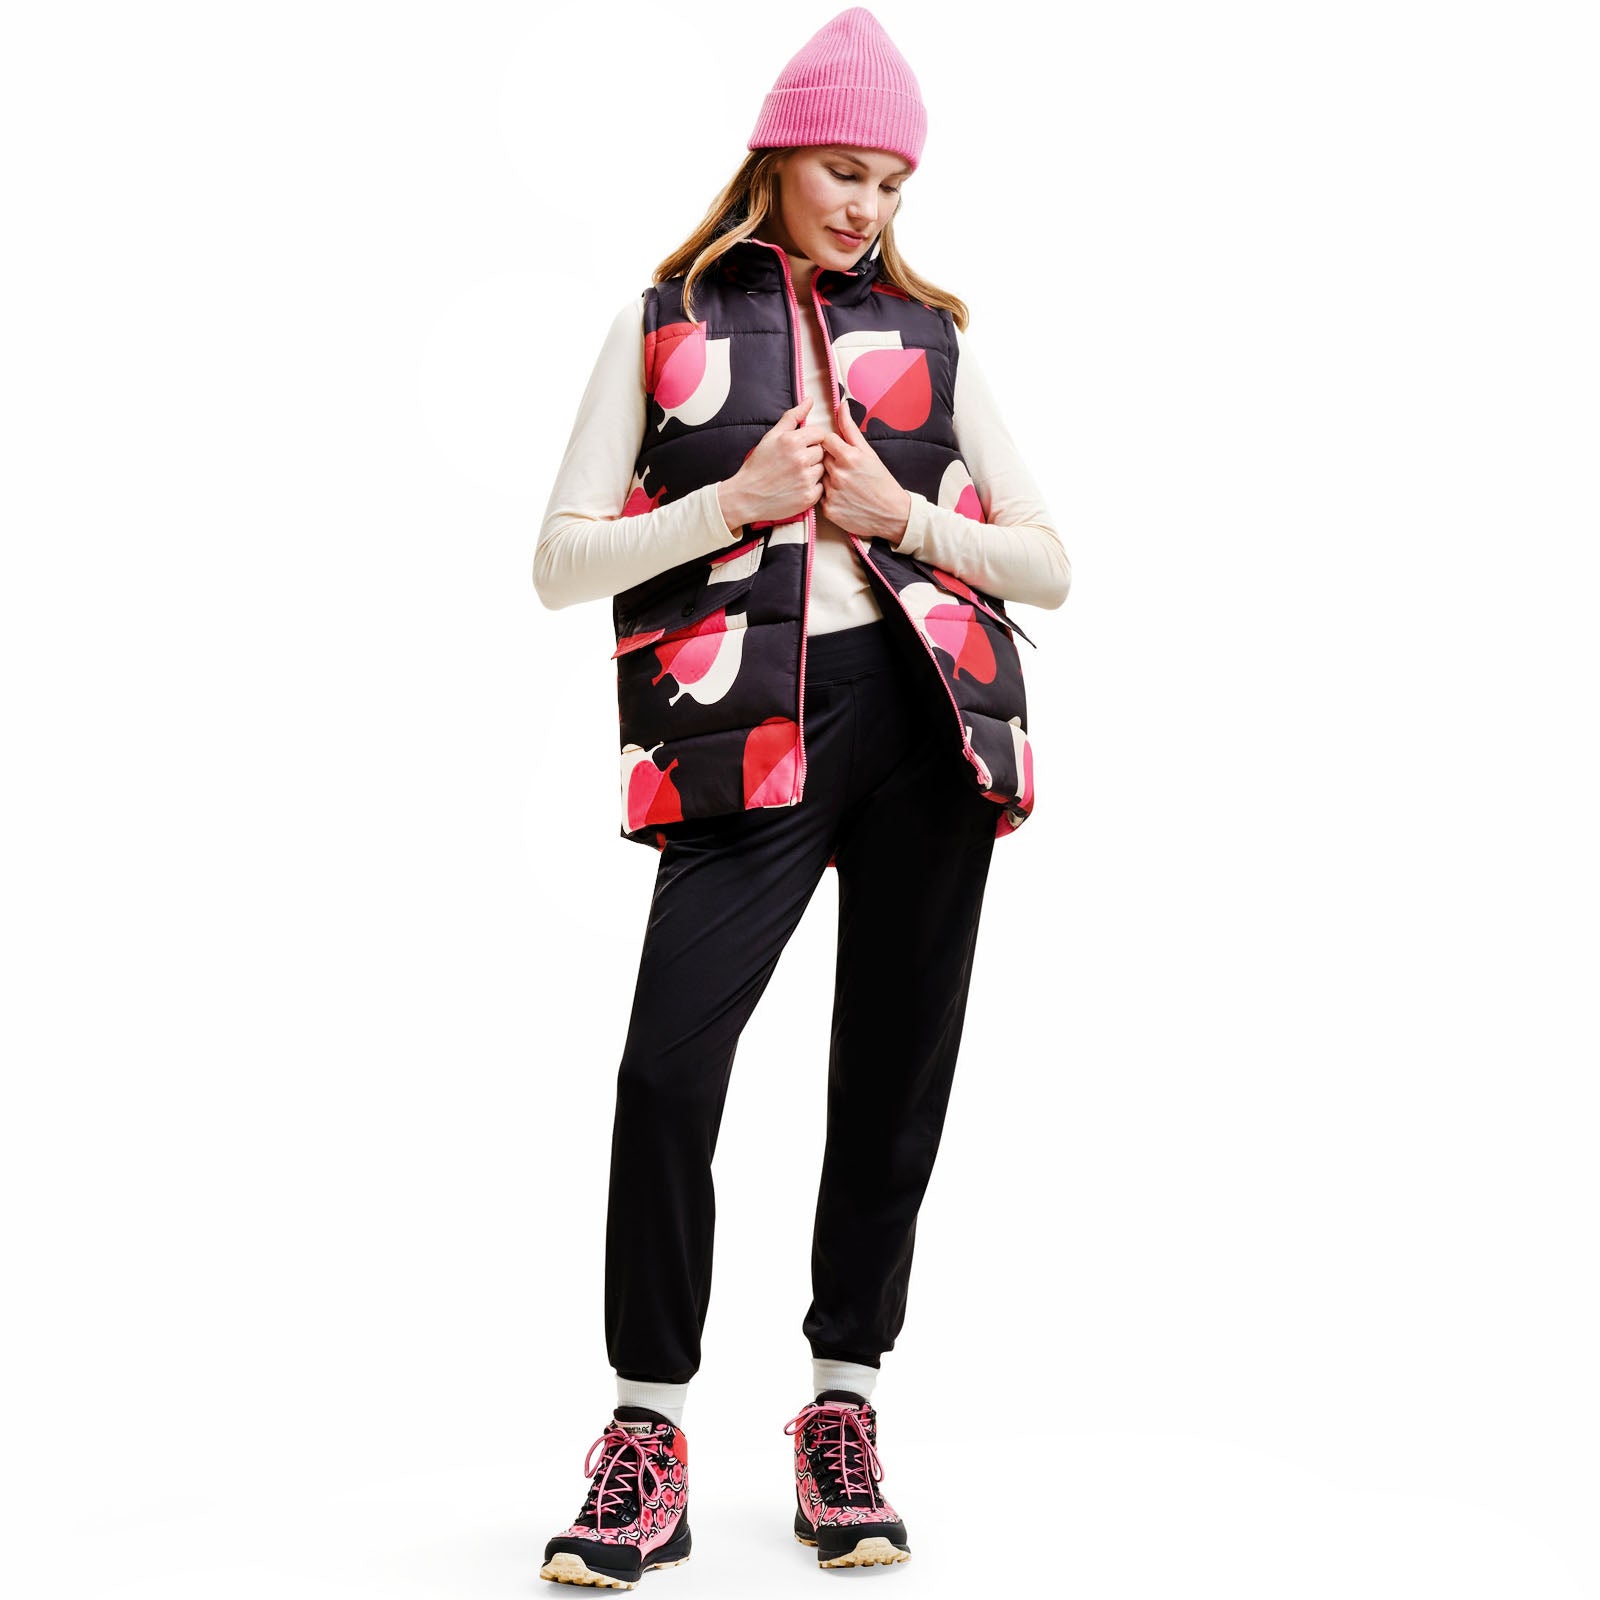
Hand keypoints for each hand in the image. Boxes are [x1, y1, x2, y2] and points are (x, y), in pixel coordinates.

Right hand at [717, 396, 824, 529]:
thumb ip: (793, 417)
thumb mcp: (772, 436)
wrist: (747, 497)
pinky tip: (797, 487)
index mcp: (793, 441)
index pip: (820, 433)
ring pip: (823, 469)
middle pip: (822, 451)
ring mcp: (806, 479)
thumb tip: (810, 400)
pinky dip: (811, 487)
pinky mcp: (808, 497)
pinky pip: (820, 487)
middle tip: (795, 463)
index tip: (802, 447)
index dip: (812, 439)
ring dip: (813, 471)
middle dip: (812, 455)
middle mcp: (801, 459)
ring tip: (795, 475)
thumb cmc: (758, 466)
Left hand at [818, 398, 912, 541]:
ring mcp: (832, 493)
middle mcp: (838, 474)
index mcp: (848, 456)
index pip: (825, 440)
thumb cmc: (881, 481)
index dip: (831, 444)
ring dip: (828, 479)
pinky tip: (843, 497)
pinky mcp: (829, 510)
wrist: (892, 514)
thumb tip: (841, 405)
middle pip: (821, 458)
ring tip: (846, 485)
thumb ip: (850, 428)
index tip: (840, 451)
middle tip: (846, 470)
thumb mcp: (868, 452)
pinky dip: (828, 496)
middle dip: (830, 461)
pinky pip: (820, 496)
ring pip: (819, 477)